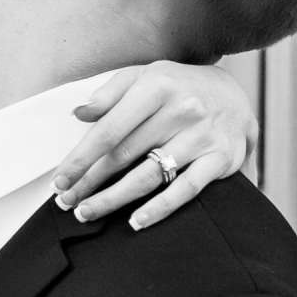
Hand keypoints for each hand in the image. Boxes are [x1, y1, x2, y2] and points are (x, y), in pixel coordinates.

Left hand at [50, 61, 259, 229]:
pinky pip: (186, 190)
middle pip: (124, 155)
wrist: (235, 94)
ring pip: (149, 176)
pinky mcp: (220, 159)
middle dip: (90, 182)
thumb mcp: (145, 75)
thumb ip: (111, 92)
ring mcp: (202, 136)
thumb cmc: (179, 87)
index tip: (61, 180)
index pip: (109, 129)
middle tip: (66, 202)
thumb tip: (80, 112)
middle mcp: (181, 109)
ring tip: (87, 212)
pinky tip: (137, 221)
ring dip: (113, 199)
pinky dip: (160, 208)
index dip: (81, 158)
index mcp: (157, 86)